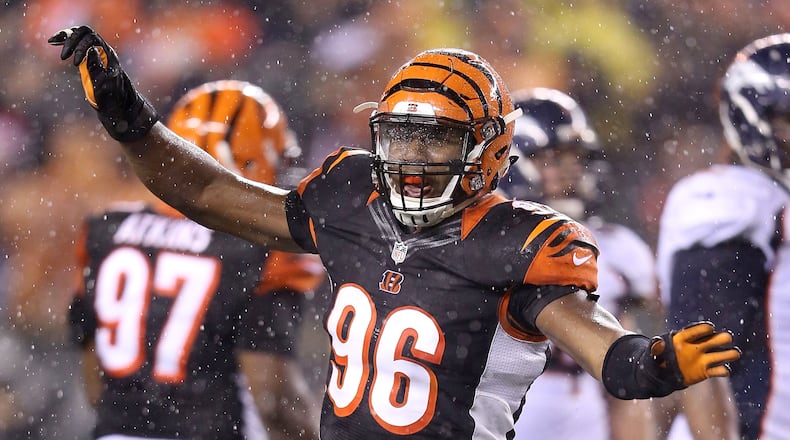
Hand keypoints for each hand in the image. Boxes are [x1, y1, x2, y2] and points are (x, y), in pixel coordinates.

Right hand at [48, 25, 157, 141]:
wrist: (118, 106)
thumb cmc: (112, 98)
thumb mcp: (103, 85)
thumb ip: (96, 67)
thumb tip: (90, 49)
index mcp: (108, 55)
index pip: (92, 39)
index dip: (80, 48)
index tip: (75, 64)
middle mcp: (102, 51)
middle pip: (85, 33)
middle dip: (71, 40)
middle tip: (63, 57)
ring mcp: (95, 53)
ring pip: (79, 35)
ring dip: (66, 36)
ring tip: (52, 41)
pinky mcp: (88, 59)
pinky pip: (76, 43)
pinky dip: (64, 40)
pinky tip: (53, 42)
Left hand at [651, 321, 740, 388]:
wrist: (660, 375)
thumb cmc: (655, 360)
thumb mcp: (652, 353)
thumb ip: (655, 347)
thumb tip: (658, 341)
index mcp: (683, 338)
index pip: (695, 330)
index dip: (703, 329)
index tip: (710, 328)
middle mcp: (696, 346)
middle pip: (712, 340)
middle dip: (720, 338)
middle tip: (727, 338)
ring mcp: (702, 359)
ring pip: (720, 354)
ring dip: (728, 354)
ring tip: (734, 353)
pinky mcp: (706, 371)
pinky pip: (718, 371)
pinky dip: (722, 371)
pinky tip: (724, 370)